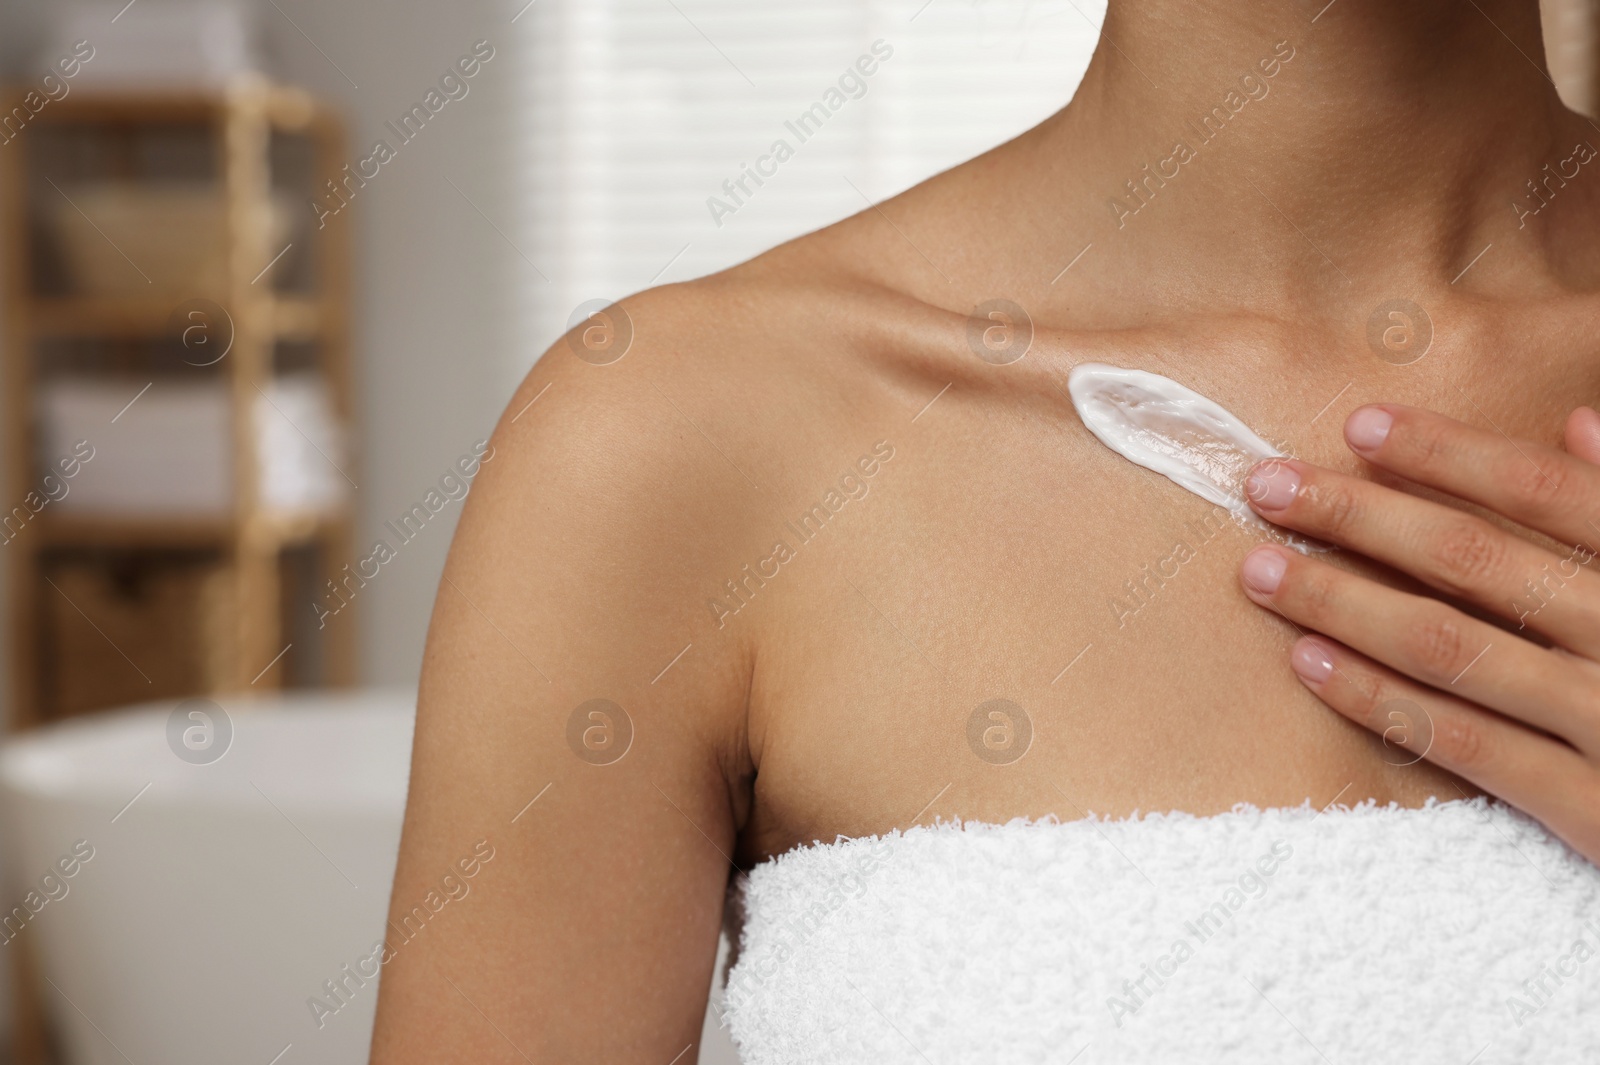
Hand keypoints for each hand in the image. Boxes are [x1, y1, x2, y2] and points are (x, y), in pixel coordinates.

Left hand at [1235, 402, 1599, 864]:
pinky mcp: (1593, 810)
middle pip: (1477, 562)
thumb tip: (1579, 420)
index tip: (1362, 425)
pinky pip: (1465, 744)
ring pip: (1451, 648)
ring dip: (1342, 602)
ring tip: (1258, 568)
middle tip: (1266, 485)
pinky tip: (1307, 663)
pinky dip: (1379, 701)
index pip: (1551, 493)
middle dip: (1360, 516)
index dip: (1451, 454)